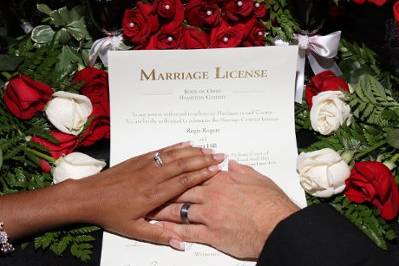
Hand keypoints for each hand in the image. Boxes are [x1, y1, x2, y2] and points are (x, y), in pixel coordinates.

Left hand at [69, 142, 224, 245]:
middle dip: (203, 159)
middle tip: (219, 155)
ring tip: (208, 149)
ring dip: (192, 151)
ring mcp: (146, 165)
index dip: (201, 174)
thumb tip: (180, 243)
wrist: (88, 196)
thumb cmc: (110, 214)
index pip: (183, 182)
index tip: (216, 170)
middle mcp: (153, 177)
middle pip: (183, 164)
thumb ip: (159, 235)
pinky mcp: (139, 159)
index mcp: (154, 195)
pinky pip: (161, 150)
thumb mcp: (134, 230)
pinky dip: (175, 146)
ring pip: (174, 155)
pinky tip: (185, 143)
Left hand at [149, 160, 298, 258]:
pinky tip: (164, 231)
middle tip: (150, 191)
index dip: (179, 173)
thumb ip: (240, 170)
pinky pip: (187, 232)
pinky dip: (174, 232)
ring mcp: (209, 215)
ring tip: (150, 210)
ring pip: (179, 211)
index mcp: (220, 180)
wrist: (278, 225)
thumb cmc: (270, 203)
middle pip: (180, 191)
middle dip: (163, 191)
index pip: (193, 174)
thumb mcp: (256, 179)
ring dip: (163, 211)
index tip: (169, 173)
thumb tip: (230, 164)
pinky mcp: (211, 234)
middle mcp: (211, 195)